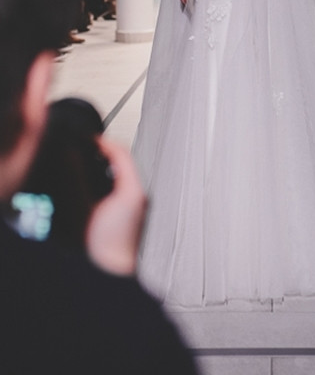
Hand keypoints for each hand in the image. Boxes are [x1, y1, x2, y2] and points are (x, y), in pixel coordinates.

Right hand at [85, 138, 146, 275]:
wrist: (112, 279)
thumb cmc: (104, 250)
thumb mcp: (83, 207)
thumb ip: (76, 178)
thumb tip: (71, 155)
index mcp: (133, 190)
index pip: (121, 153)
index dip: (101, 142)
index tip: (85, 138)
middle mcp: (140, 197)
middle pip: (122, 164)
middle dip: (100, 155)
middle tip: (82, 149)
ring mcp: (138, 209)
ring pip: (120, 178)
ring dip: (101, 170)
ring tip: (82, 167)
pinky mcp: (131, 220)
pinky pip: (119, 192)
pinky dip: (104, 185)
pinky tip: (89, 191)